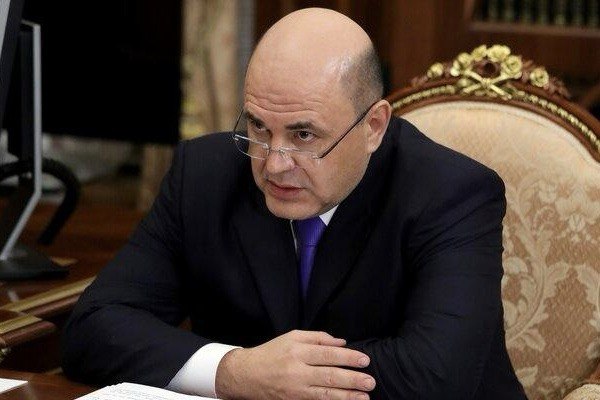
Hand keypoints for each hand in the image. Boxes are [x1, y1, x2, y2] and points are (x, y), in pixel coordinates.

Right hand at [215, 330, 374, 399]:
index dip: (348, 357)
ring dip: (347, 396)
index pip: (328, 354)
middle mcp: (297, 370)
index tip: (364, 360)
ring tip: (364, 397)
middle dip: (353, 379)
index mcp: (297, 351)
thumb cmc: (271, 353)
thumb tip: (342, 342)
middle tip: (370, 381)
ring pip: (325, 393)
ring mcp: (295, 389)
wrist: (245, 375)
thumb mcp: (292, 337)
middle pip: (330, 375)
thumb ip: (317, 338)